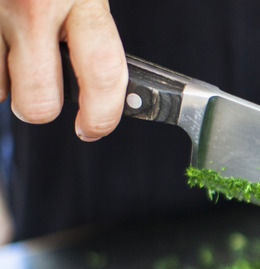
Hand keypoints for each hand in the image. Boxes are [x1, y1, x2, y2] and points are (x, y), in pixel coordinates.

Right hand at [0, 0, 126, 140]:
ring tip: (20, 55)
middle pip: (39, 100)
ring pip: (0, 88)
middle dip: (43, 110)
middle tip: (49, 98)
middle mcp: (35, 8)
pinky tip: (4, 46)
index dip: (102, 114)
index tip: (94, 128)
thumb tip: (110, 92)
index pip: (102, 73)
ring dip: (10, 83)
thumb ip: (92, 33)